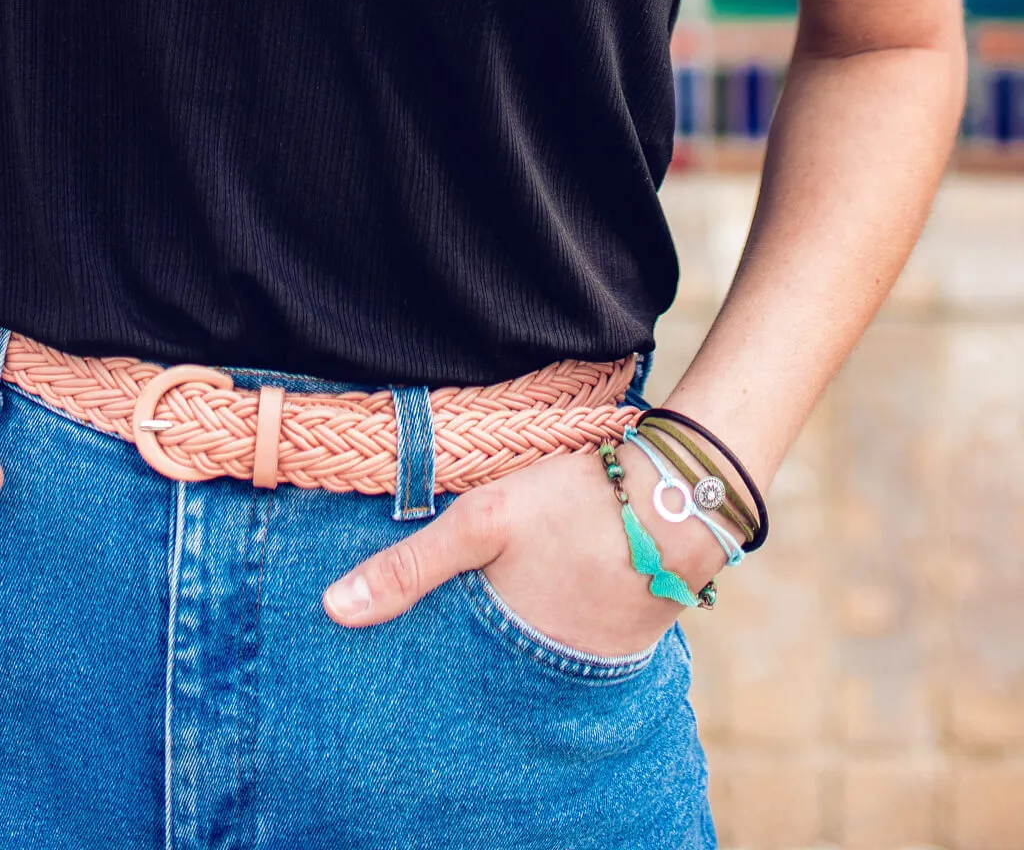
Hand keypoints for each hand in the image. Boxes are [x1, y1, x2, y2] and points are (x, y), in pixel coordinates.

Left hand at [322, 442, 733, 657]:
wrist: (680, 499)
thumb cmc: (577, 504)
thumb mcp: (483, 522)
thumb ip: (410, 567)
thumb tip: (334, 611)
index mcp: (510, 647)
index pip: (456, 668)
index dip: (436, 651)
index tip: (419, 641)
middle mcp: (554, 669)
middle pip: (503, 662)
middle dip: (486, 643)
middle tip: (484, 606)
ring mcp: (598, 659)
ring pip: (544, 651)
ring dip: (530, 631)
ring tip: (527, 596)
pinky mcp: (631, 640)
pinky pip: (585, 640)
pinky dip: (569, 621)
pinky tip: (567, 588)